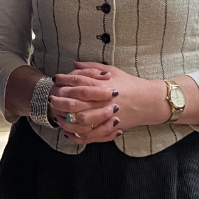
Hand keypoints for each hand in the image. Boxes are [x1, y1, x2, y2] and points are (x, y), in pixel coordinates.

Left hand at [50, 62, 169, 143]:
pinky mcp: (109, 127)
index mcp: (102, 85)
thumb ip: (91, 67)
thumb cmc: (129, 83)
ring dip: (66, 119)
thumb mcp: (111, 70)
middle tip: (50, 99)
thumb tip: (73, 64)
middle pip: (75, 103)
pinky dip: (77, 134)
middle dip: (60, 101)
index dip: (64, 81)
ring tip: (56, 116)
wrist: (147, 101)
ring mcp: (105, 116)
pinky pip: (90, 135)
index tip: (55, 80)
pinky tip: (68, 131)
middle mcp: (102, 101)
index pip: (77, 83)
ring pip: (80, 121)